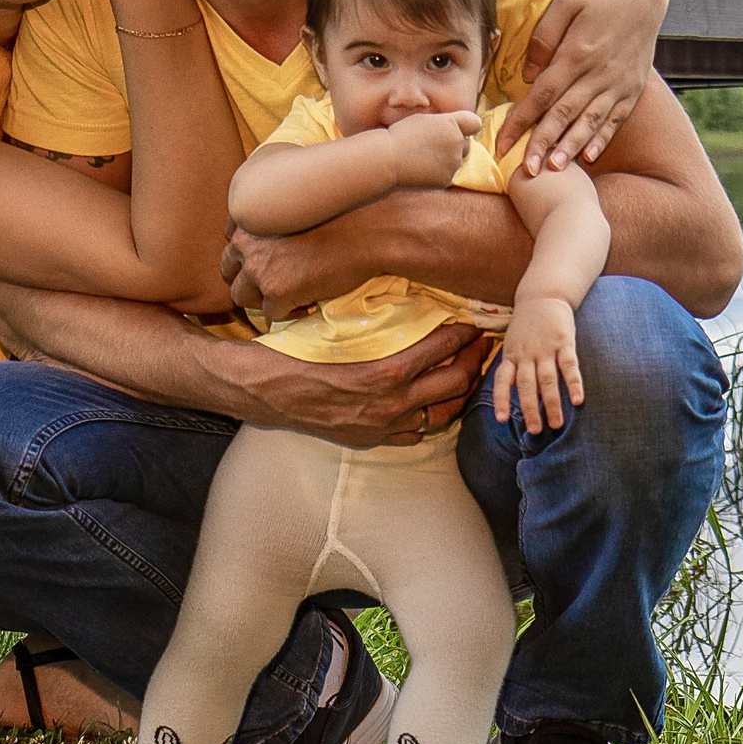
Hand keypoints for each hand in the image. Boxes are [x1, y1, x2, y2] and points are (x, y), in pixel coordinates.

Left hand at [221, 224, 365, 321]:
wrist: (369, 230)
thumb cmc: (344, 215)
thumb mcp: (298, 209)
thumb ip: (275, 222)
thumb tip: (271, 246)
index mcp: (250, 216)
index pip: (232, 240)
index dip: (249, 254)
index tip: (270, 260)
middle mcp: (247, 241)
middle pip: (228, 270)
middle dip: (247, 279)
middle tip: (274, 284)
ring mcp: (259, 268)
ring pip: (242, 297)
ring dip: (263, 299)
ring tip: (292, 296)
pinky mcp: (277, 291)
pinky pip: (271, 314)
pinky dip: (289, 312)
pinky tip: (309, 303)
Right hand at [228, 320, 487, 447]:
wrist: (260, 390)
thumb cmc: (295, 351)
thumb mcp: (339, 329)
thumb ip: (377, 325)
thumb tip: (410, 303)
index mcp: (384, 373)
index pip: (441, 348)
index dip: (463, 333)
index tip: (473, 322)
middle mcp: (390, 405)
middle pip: (454, 383)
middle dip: (474, 362)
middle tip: (482, 346)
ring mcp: (382, 427)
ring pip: (443, 414)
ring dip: (461, 392)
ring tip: (469, 374)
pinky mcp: (371, 440)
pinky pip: (416, 434)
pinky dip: (432, 417)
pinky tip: (437, 402)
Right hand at [385, 110, 482, 188]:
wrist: (388, 159)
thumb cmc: (401, 136)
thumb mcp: (424, 120)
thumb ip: (444, 124)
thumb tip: (456, 129)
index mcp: (451, 124)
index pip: (475, 123)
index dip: (468, 126)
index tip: (461, 129)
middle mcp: (457, 143)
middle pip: (466, 144)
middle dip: (455, 145)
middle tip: (433, 146)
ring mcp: (453, 163)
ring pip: (456, 160)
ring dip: (446, 159)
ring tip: (422, 157)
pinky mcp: (447, 179)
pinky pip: (447, 174)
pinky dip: (438, 172)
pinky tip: (421, 168)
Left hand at [494, 298, 581, 431]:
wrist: (543, 294)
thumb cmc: (527, 325)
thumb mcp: (513, 343)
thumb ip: (513, 365)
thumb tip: (514, 394)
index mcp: (511, 355)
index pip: (502, 380)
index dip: (501, 399)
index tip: (501, 420)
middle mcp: (526, 354)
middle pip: (526, 385)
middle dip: (530, 409)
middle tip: (535, 431)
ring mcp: (545, 348)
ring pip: (547, 380)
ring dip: (552, 403)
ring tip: (557, 424)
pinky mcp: (564, 342)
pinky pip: (569, 366)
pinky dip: (574, 383)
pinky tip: (579, 399)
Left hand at [499, 0, 664, 176]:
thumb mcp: (566, 1)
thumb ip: (545, 38)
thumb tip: (529, 76)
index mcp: (578, 52)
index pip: (543, 94)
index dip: (521, 121)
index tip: (502, 143)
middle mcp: (600, 73)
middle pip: (565, 115)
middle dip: (544, 144)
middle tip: (527, 171)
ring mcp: (620, 82)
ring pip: (591, 121)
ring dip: (572, 147)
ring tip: (555, 170)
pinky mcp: (634, 87)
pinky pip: (616, 118)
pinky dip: (603, 138)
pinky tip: (590, 156)